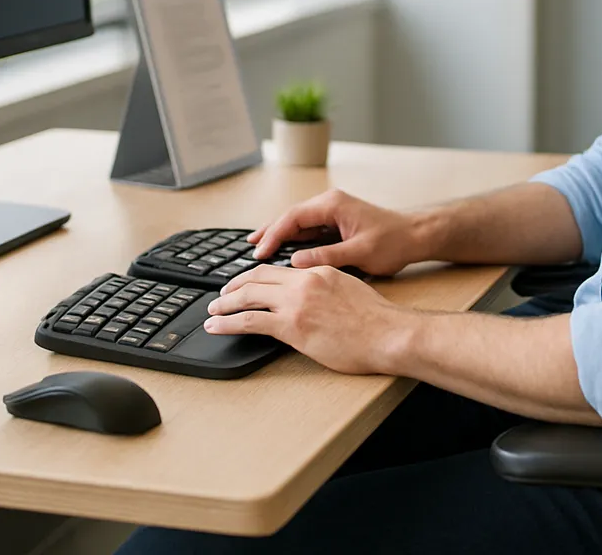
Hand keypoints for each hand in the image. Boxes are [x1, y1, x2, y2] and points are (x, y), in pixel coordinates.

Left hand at [203, 264, 412, 375]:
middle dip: (233, 287)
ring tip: (212, 312)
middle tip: (220, 296)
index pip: (278, 269)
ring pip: (247, 296)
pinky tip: (216, 327)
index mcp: (319, 270)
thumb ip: (327, 289)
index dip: (255, 275)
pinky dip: (227, 323)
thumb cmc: (378, 320)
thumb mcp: (350, 290)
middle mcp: (304, 281)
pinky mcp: (292, 326)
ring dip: (224, 304)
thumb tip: (314, 300)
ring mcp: (296, 303)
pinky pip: (249, 321)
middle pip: (257, 277)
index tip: (244, 283)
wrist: (389, 333)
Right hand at [248, 189, 428, 276]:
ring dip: (280, 235)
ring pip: (298, 223)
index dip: (273, 235)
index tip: (259, 252)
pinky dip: (294, 240)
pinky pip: (309, 230)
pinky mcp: (337, 222)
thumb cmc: (394, 242)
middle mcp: (330, 203)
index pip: (293, 217)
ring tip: (258, 248)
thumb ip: (326, 256)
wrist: (417, 236)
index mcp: (333, 204)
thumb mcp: (359, 253)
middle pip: (291, 217)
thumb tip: (295, 262)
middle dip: (270, 232)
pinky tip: (283, 251)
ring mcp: (333, 212)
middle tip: (250, 249)